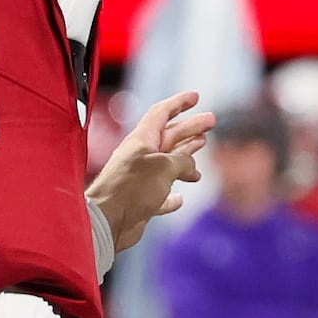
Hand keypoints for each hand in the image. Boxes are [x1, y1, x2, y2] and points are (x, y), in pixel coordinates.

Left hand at [87, 91, 214, 258]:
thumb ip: (183, 161)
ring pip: (168, 163)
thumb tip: (192, 169)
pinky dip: (171, 196)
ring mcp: (140, 180)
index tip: (195, 97)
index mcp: (141, 140)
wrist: (107, 221)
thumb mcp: (164, 166)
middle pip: (169, 135)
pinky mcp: (141, 202)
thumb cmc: (131, 188)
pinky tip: (179, 199)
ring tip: (202, 146)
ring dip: (185, 154)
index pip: (162, 113)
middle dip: (190, 127)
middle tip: (210, 121)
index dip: (179, 103)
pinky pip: (160, 195)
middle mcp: (140, 157)